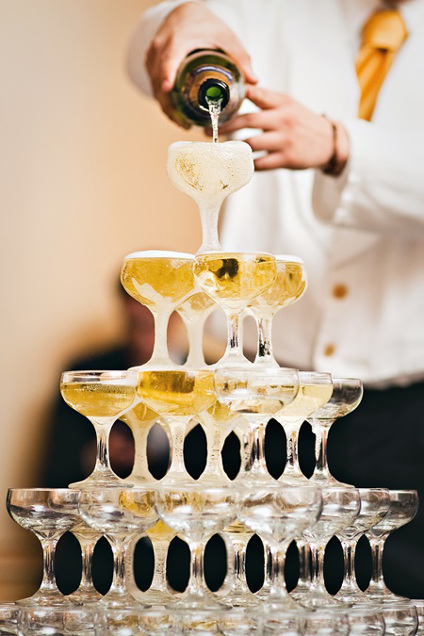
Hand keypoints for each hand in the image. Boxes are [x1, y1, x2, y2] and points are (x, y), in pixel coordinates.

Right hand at [146, 2, 256, 126]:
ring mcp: (152, 59)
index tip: (168, 89)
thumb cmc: (203, 24)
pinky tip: (177, 114)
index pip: (168, 59)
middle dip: (171, 106)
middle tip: (186, 125)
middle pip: (160, 81)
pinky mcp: (150, 66)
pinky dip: (164, 101)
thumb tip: (253, 81)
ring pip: (155, 88)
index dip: (167, 74)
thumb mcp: (225, 37)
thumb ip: (239, 57)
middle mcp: (159, 49)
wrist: (183, 15)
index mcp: (176, 40)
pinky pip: (154, 87)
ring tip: (184, 124)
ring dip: (168, 108)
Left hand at [218, 85, 348, 170]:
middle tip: (207, 131)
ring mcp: (285, 140)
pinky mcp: (287, 159)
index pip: (257, 94)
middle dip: (225, 126)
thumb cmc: (302, 121)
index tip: (216, 99)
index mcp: (282, 103)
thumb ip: (266, 99)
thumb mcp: (288, 104)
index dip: (236, 94)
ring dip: (233, 147)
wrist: (329, 142)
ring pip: (251, 144)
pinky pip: (261, 163)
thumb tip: (240, 90)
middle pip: (248, 121)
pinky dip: (247, 164)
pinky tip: (237, 163)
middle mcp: (283, 119)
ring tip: (219, 149)